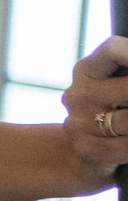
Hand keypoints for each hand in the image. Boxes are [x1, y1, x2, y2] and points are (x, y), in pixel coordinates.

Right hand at [60, 36, 127, 191]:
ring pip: (127, 120)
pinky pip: (125, 147)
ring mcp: (78, 123)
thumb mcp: (117, 83)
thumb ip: (125, 73)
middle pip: (127, 89)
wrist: (82, 150)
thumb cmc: (114, 109)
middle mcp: (78, 95)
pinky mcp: (86, 148)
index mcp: (87, 70)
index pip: (113, 50)